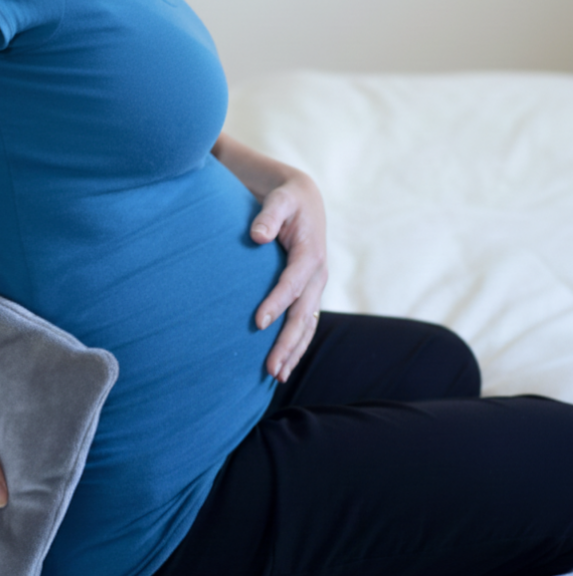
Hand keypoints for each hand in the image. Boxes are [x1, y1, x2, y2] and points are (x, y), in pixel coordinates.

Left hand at [250, 171, 327, 381]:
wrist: (303, 199)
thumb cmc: (286, 199)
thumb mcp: (279, 199)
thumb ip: (268, 216)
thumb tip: (258, 236)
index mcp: (310, 254)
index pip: (292, 284)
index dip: (276, 303)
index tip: (257, 323)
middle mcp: (317, 275)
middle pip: (302, 315)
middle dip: (286, 343)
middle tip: (269, 369)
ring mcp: (314, 287)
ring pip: (307, 326)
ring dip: (292, 352)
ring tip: (276, 376)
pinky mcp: (308, 293)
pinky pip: (305, 324)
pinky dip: (295, 346)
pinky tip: (283, 366)